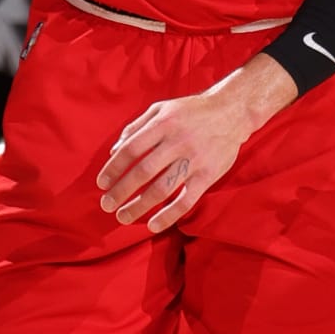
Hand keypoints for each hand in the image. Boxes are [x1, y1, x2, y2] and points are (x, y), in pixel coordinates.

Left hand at [97, 60, 289, 231]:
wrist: (232, 111)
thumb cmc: (192, 110)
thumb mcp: (162, 108)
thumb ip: (136, 127)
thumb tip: (114, 151)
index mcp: (163, 124)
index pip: (131, 149)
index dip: (113, 168)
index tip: (102, 183)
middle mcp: (177, 142)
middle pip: (143, 172)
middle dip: (120, 191)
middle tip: (106, 205)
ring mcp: (194, 160)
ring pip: (162, 189)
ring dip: (139, 206)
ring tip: (122, 217)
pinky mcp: (208, 175)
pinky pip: (186, 200)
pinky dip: (168, 215)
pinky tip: (153, 225)